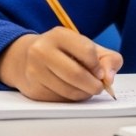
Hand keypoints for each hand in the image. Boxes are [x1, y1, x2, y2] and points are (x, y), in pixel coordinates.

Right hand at [0, 27, 123, 101]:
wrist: (26, 59)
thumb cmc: (64, 53)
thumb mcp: (86, 48)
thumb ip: (108, 59)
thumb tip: (109, 78)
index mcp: (59, 35)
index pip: (87, 51)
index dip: (98, 66)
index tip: (99, 72)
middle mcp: (42, 50)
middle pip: (77, 75)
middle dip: (93, 85)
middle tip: (98, 87)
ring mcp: (35, 70)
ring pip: (69, 91)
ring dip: (83, 94)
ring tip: (85, 89)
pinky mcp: (34, 89)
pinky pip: (60, 100)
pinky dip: (71, 99)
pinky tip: (70, 91)